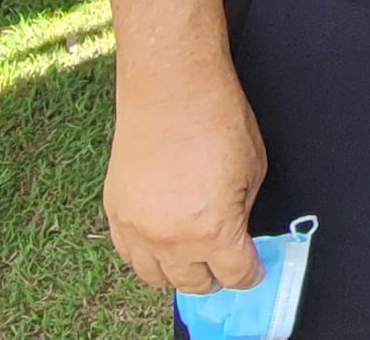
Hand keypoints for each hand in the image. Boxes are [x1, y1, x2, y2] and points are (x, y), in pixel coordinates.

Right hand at [104, 72, 266, 293]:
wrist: (171, 87)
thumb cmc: (217, 117)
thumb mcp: (254, 168)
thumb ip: (243, 210)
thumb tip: (236, 230)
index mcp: (213, 230)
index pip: (235, 274)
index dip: (249, 275)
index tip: (253, 270)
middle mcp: (171, 240)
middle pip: (194, 283)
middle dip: (214, 277)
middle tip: (224, 266)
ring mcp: (137, 230)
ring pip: (156, 278)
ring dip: (178, 273)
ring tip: (193, 261)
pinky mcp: (115, 213)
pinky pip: (128, 255)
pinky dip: (147, 257)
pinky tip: (161, 246)